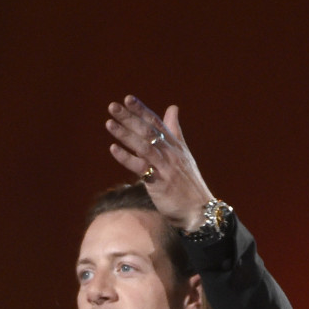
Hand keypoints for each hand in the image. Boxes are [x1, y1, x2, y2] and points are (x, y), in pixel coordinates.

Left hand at [104, 96, 215, 230]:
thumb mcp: (183, 153)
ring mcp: (165, 166)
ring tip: (109, 123)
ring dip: (125, 134)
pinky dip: (127, 157)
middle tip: (113, 106)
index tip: (127, 99)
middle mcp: (170, 152)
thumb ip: (175, 130)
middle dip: (129, 117)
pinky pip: (141, 167)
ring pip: (143, 145)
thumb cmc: (188, 183)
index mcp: (174, 145)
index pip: (156, 122)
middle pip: (147, 130)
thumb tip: (172, 108)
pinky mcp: (160, 182)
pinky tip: (114, 149)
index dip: (141, 110)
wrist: (199, 209)